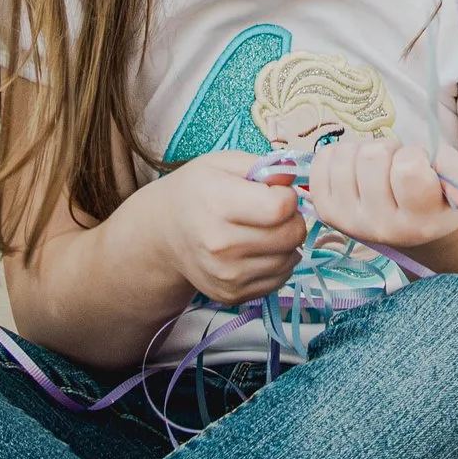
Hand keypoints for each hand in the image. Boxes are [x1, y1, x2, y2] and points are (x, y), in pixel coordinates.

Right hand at [148, 150, 306, 304]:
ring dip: (287, 243)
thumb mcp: (222, 163)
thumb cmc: (197, 191)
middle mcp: (220, 246)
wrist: (164, 233)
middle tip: (275, 211)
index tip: (276, 191)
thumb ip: (261, 166)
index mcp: (217, 205)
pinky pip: (279, 280)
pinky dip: (278, 263)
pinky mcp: (232, 295)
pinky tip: (259, 249)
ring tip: (265, 229)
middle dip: (293, 219)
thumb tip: (292, 176)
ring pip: (289, 260)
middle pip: (290, 236)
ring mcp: (226, 275)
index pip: (279, 208)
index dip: (287, 195)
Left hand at [302, 135, 457, 254]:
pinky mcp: (325, 211)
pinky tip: (355, 169)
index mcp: (419, 220)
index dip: (415, 155)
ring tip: (379, 168)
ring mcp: (349, 221)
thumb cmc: (435, 194)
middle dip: (390, 149)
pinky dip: (338, 154)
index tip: (421, 167)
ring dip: (363, 150)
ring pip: (346, 155)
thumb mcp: (456, 181)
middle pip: (373, 157)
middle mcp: (381, 228)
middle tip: (398, 165)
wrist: (409, 226)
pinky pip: (321, 161)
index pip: (408, 169)